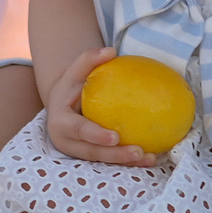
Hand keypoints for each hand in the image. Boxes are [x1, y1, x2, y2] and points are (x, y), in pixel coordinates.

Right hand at [43, 46, 153, 166]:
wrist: (63, 104)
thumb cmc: (71, 86)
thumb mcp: (74, 71)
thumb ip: (89, 59)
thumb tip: (111, 50)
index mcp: (60, 122)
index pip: (78, 130)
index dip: (95, 135)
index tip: (115, 137)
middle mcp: (67, 142)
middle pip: (92, 152)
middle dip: (115, 155)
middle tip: (138, 151)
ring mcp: (78, 153)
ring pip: (102, 161)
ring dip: (126, 162)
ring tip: (150, 158)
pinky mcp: (90, 158)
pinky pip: (110, 162)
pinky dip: (129, 162)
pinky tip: (151, 158)